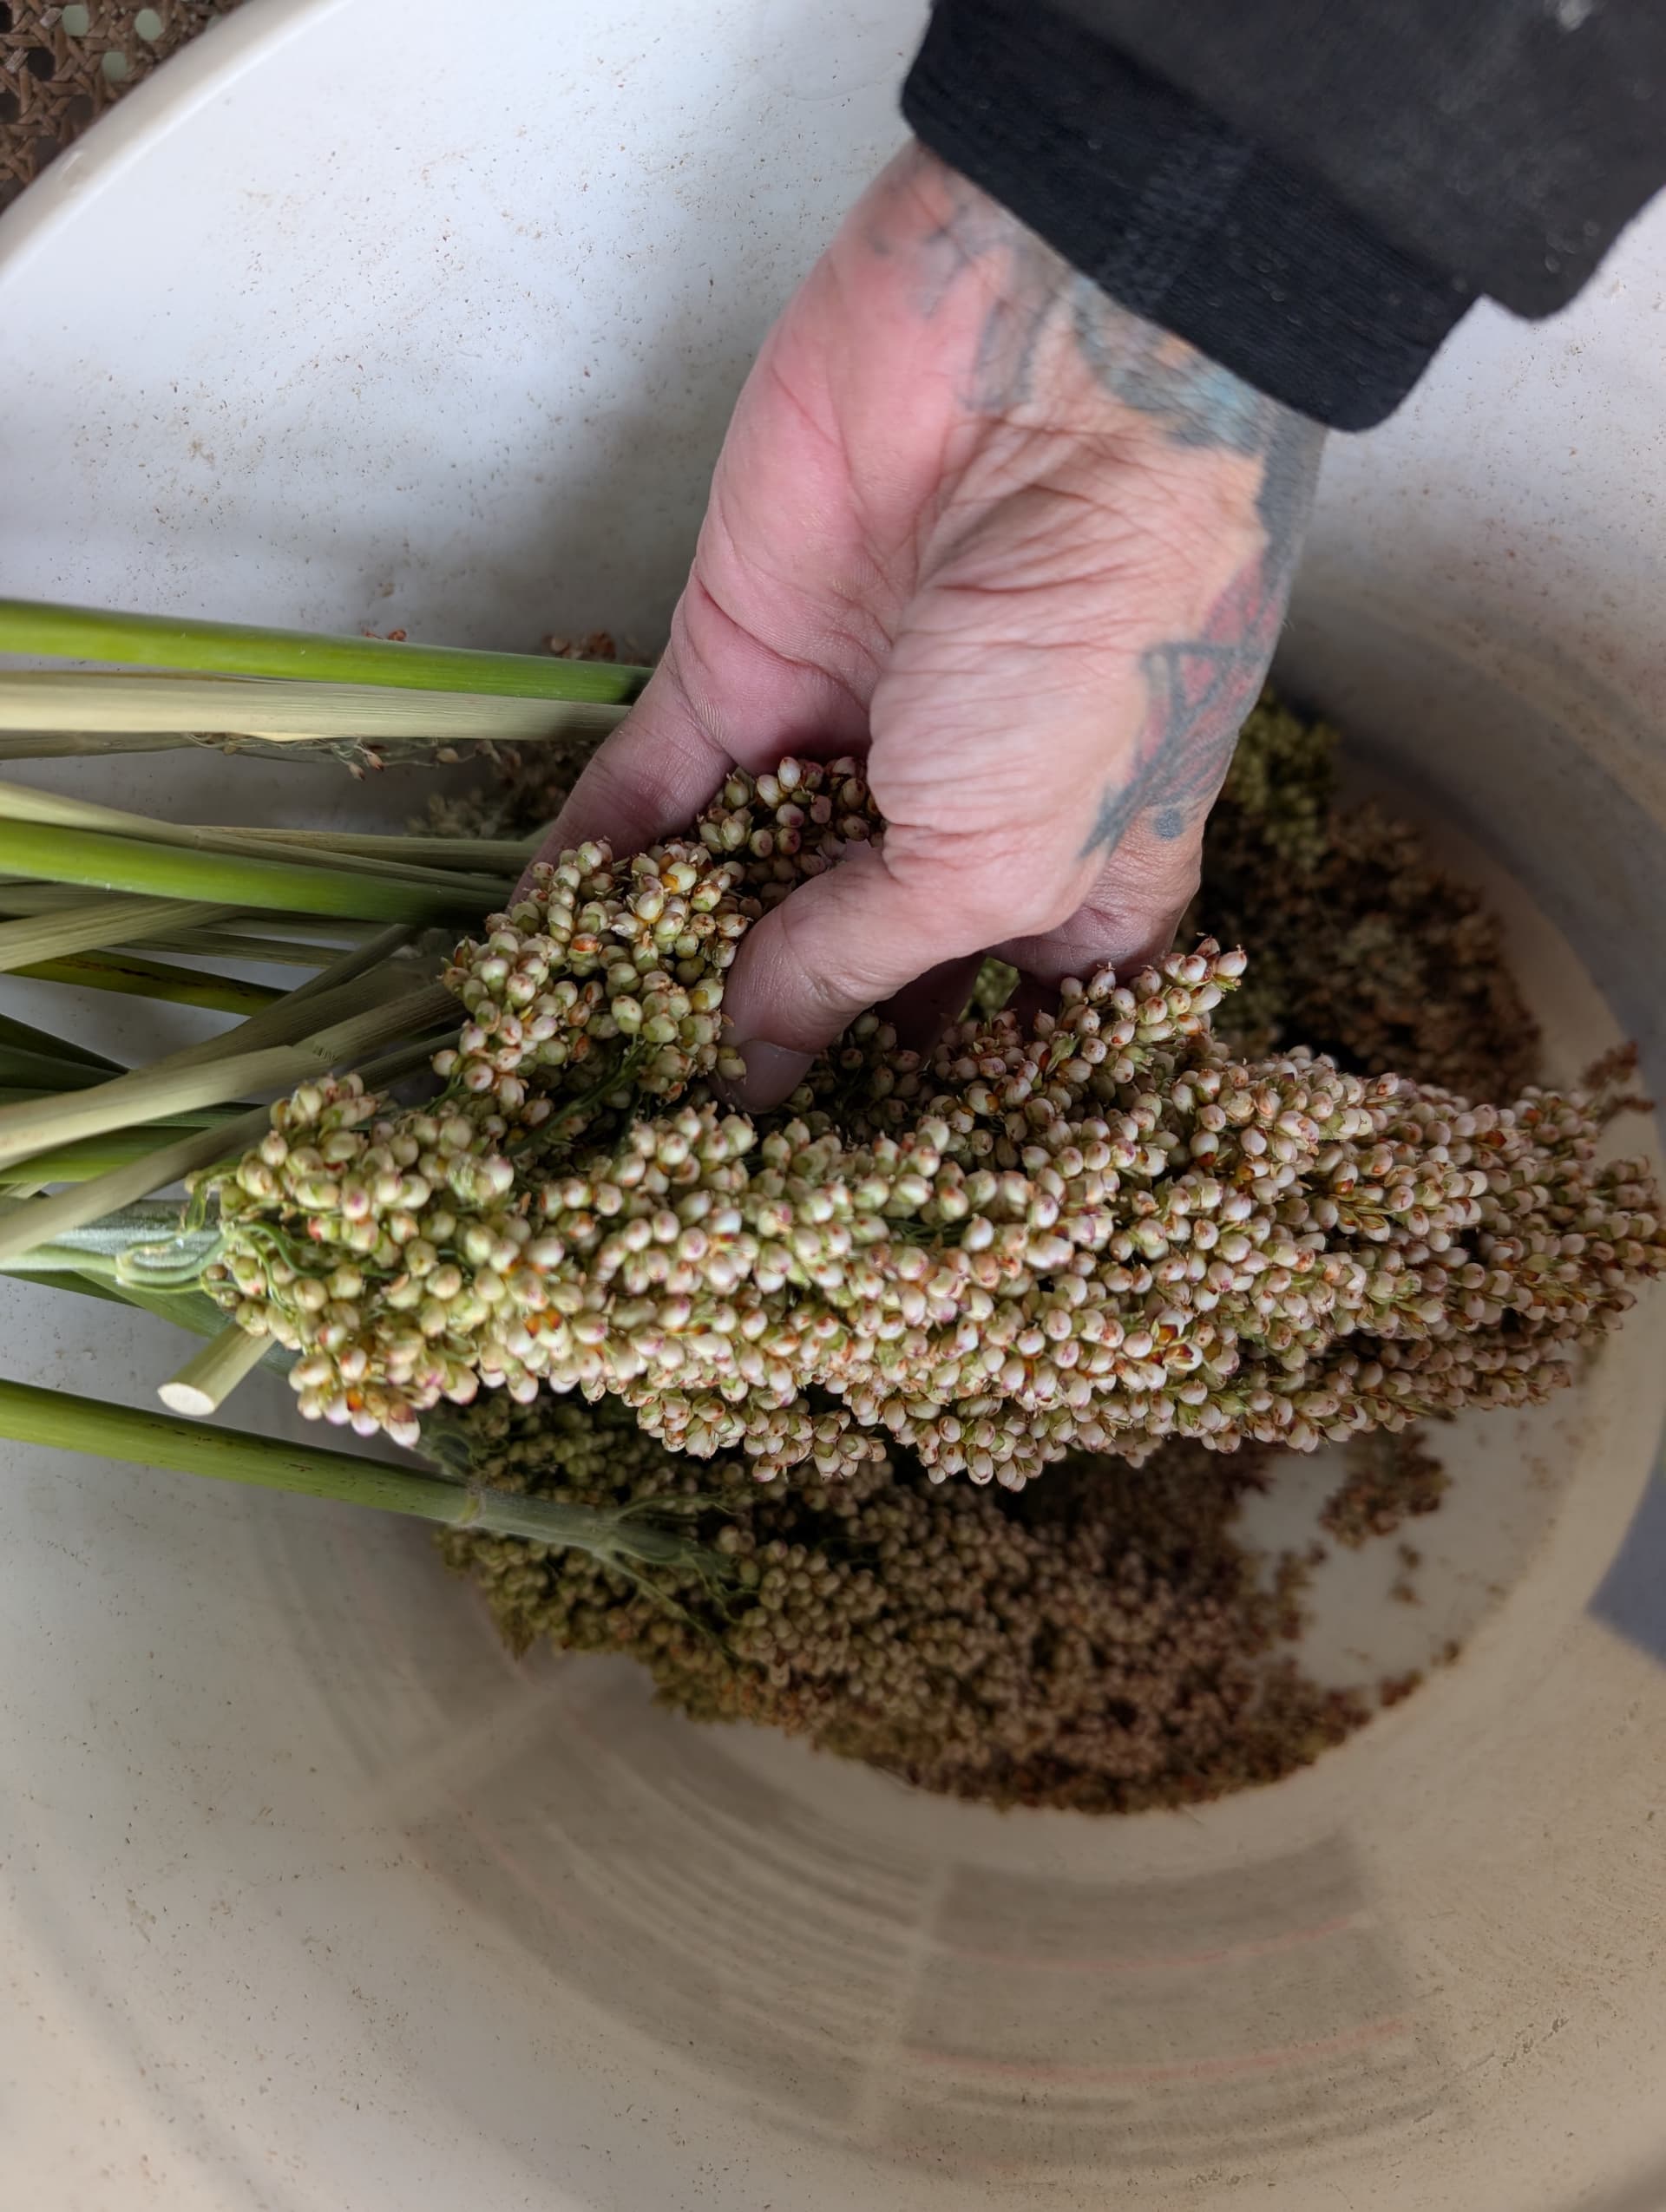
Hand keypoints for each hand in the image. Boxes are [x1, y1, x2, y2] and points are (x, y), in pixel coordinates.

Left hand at [539, 143, 1323, 1107]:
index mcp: (1082, 886)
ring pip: (741, 889)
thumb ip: (866, 965)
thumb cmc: (1096, 640)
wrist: (1050, 366)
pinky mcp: (736, 665)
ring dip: (669, 977)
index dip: (939, 1128)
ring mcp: (844, 744)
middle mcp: (959, 825)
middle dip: (782, 1068)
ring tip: (590, 1095)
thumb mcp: (1005, 854)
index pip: (1009, 1041)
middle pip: (855, 979)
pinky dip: (592, 868)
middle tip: (689, 1187)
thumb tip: (753, 1064)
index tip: (852, 1228)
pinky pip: (649, 790)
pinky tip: (534, 965)